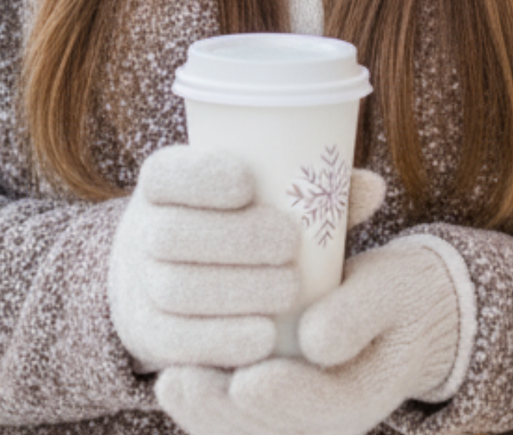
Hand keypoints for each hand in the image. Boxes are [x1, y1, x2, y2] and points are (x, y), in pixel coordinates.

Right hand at [109, 146, 300, 371]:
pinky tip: (263, 337)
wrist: (166, 277)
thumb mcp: (255, 198)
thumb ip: (308, 192)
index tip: (249, 182)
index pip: (164, 172)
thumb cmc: (233, 225)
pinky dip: (221, 339)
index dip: (200, 177)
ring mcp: (139, 284)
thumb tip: (373, 188)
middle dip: (233, 238)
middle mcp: (141, 229)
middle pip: (172, 234)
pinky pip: (175, 340)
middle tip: (289, 244)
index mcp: (162, 182)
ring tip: (289, 290)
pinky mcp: (147, 334)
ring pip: (175, 288)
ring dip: (235, 290)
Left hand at [156, 238, 462, 434]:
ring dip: (207, 414)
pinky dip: (206, 407)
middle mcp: (330, 420)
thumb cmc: (395, 292)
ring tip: (171, 383)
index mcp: (363, 395)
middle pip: (275, 430)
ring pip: (249, 432)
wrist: (403, 313)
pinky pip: (238, 420)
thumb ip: (359, 310)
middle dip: (226, 412)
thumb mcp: (392, 288)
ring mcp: (302, 419)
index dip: (282, 398)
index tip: (246, 381)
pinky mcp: (278, 406)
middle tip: (184, 382)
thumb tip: (314, 341)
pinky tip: (175, 381)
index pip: (322, 408)